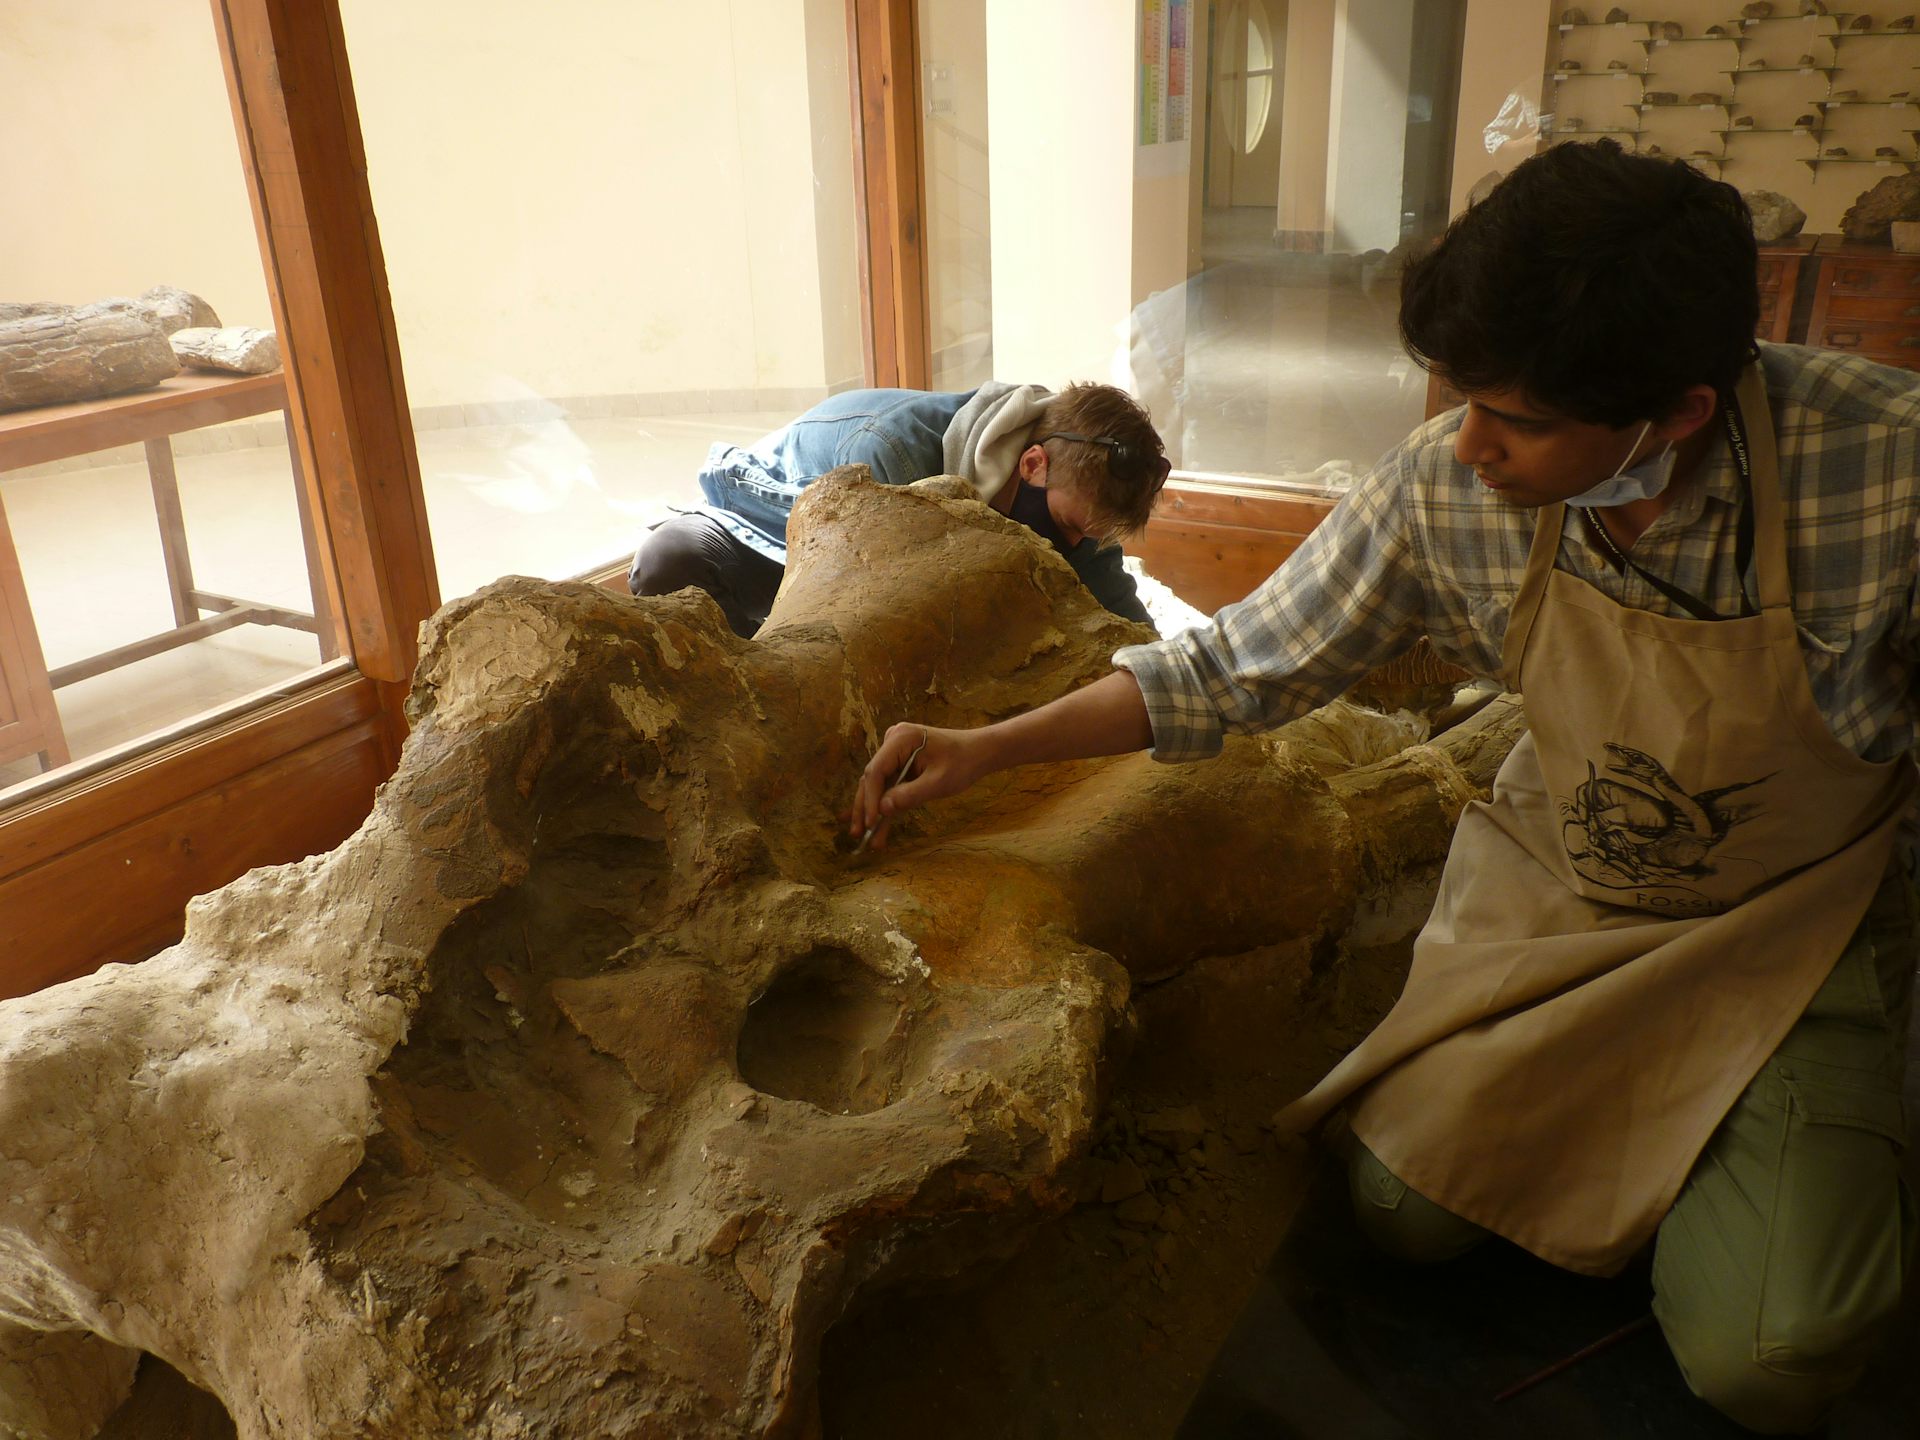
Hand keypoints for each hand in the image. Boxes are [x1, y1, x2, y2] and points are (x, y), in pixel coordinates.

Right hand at [847, 722, 993, 849]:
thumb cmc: (963, 763)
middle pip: (872, 779)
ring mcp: (895, 752)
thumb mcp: (938, 782)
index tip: (870, 824)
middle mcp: (893, 741)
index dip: (870, 799)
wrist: (979, 752)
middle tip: (858, 834)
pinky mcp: (900, 763)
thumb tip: (882, 810)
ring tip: (867, 839)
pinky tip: (878, 829)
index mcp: (900, 739)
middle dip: (865, 808)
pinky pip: (890, 786)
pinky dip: (887, 806)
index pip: (876, 771)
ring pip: (878, 786)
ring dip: (874, 811)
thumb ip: (910, 795)